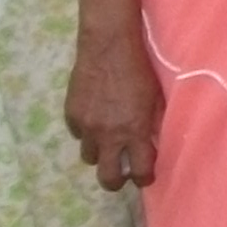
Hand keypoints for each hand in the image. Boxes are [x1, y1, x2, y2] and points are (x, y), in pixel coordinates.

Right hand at [65, 31, 162, 189]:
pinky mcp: (71, 115)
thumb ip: (154, 124)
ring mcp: (87, 126)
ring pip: (89, 157)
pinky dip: (86, 133)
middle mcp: (108, 134)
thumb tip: (154, 143)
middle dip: (115, 180)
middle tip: (121, 174)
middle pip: (107, 177)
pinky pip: (78, 135)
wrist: (108, 46)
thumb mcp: (155, 97)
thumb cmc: (139, 69)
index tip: (145, 176)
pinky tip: (95, 118)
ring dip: (100, 153)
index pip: (138, 171)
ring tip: (108, 140)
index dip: (143, 178)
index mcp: (134, 130)